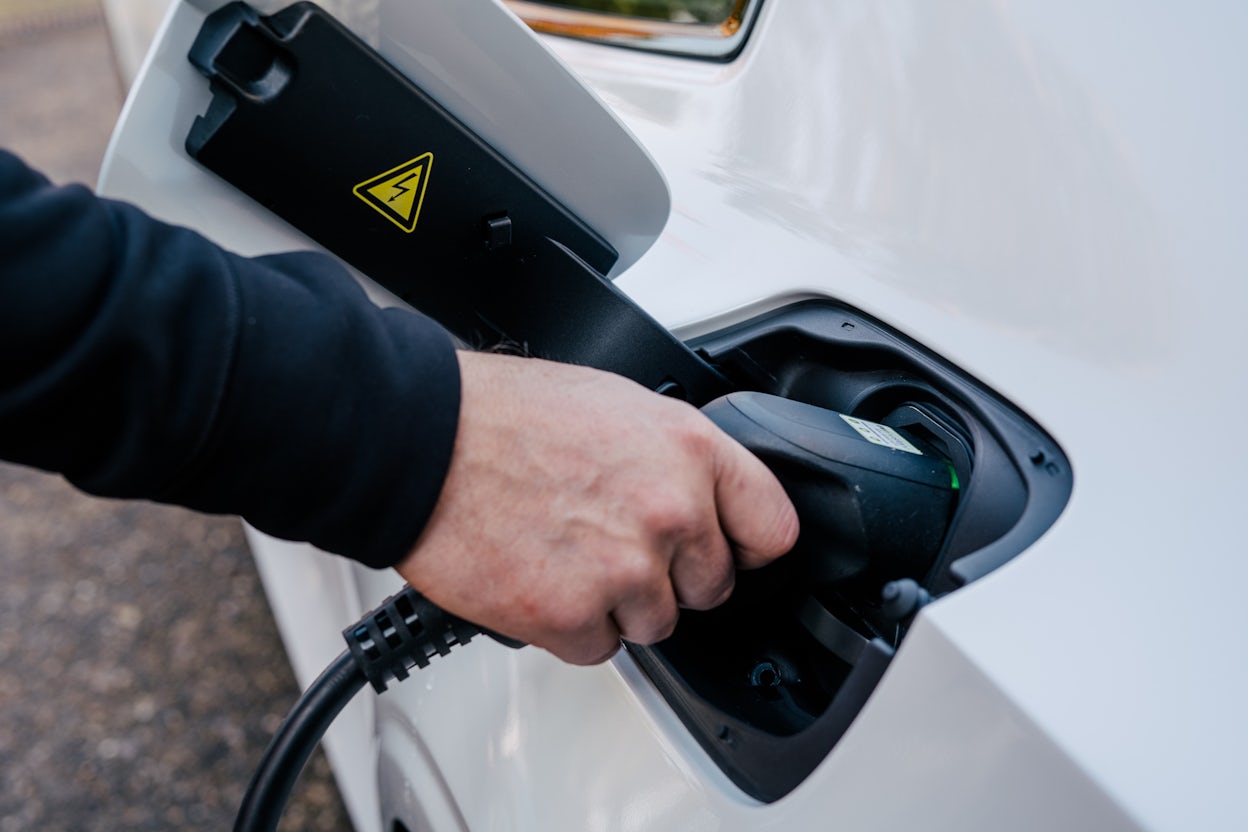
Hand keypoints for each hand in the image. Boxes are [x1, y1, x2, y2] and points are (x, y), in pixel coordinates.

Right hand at [394, 351, 798, 664]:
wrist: (418, 441)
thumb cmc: (501, 415)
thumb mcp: (616, 404)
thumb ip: (673, 457)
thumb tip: (700, 495)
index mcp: (689, 450)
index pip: (772, 527)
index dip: (745, 544)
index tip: (728, 550)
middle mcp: (669, 512)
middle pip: (710, 587)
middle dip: (667, 574)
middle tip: (610, 542)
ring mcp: (624, 570)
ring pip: (656, 624)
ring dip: (616, 603)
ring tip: (564, 553)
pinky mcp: (572, 616)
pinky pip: (599, 647)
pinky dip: (569, 626)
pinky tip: (539, 577)